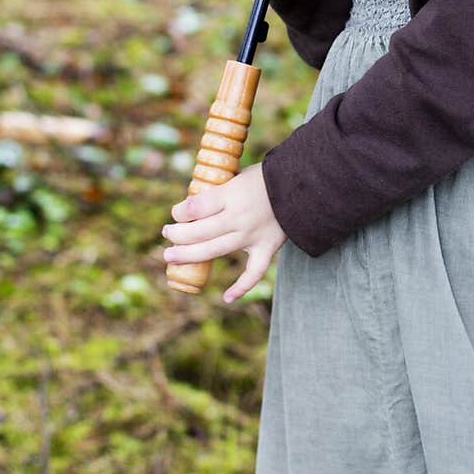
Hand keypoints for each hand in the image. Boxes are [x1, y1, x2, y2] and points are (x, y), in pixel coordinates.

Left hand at [161, 163, 286, 302]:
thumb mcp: (239, 175)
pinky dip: (241, 287)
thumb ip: (218, 191)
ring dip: (189, 255)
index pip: (196, 207)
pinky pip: (253, 273)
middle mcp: (239, 217)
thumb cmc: (267, 177)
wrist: (305, 185)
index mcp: (232, 194)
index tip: (177, 212)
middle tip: (167, 234)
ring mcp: (252, 236)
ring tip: (170, 256)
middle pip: (199, 231)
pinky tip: (226, 298)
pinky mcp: (267, 249)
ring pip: (215, 250)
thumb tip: (193, 204)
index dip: (180, 211)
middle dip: (177, 234)